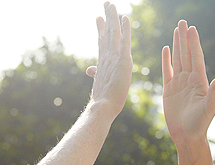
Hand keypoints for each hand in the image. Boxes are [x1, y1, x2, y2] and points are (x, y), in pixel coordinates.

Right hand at [85, 2, 132, 118]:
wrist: (103, 105)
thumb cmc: (103, 100)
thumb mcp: (99, 83)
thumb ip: (96, 74)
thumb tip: (90, 70)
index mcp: (103, 62)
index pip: (102, 41)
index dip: (101, 29)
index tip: (99, 18)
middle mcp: (107, 56)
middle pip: (107, 32)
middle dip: (107, 18)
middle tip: (106, 4)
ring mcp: (114, 57)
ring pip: (113, 32)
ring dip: (113, 17)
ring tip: (111, 4)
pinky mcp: (122, 60)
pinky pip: (124, 40)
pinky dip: (124, 29)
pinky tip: (125, 18)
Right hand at [162, 20, 214, 146]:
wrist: (187, 136)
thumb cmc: (200, 124)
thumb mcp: (210, 106)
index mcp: (200, 82)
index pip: (196, 58)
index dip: (194, 43)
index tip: (193, 29)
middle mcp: (190, 80)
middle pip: (186, 55)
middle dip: (185, 38)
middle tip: (183, 22)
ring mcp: (179, 84)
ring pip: (177, 60)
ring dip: (177, 45)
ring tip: (176, 30)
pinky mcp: (169, 91)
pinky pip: (167, 71)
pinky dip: (166, 60)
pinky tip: (166, 49)